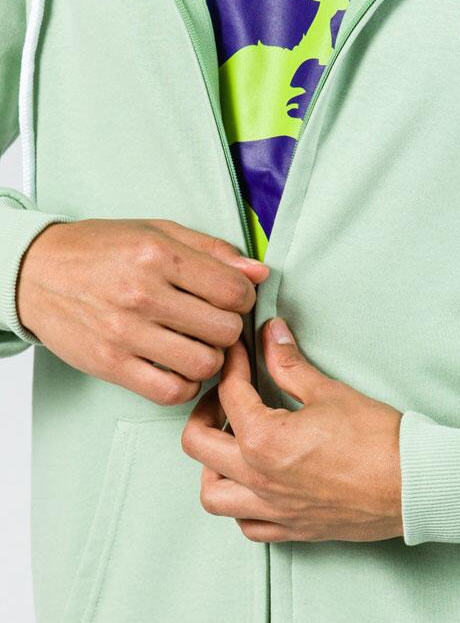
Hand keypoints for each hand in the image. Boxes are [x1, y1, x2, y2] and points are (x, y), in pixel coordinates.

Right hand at [17, 219, 267, 404]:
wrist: (37, 272)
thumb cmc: (102, 249)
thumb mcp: (158, 231)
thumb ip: (213, 250)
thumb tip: (259, 272)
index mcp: (159, 254)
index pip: (234, 290)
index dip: (244, 297)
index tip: (232, 298)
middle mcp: (142, 293)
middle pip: (224, 329)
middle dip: (230, 328)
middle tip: (216, 322)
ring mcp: (125, 333)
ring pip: (204, 363)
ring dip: (212, 358)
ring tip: (199, 344)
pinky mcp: (110, 365)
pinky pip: (170, 391)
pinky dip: (185, 384)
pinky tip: (180, 367)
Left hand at [181, 318, 402, 542]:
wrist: (413, 484)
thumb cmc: (377, 438)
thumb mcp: (328, 391)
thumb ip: (289, 363)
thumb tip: (270, 334)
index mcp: (263, 440)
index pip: (229, 394)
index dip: (233, 364)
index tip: (240, 350)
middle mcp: (258, 480)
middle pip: (198, 444)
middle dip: (204, 411)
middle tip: (224, 395)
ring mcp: (273, 509)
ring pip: (212, 495)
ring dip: (211, 465)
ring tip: (231, 442)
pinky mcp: (292, 529)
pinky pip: (246, 524)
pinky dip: (240, 503)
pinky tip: (256, 481)